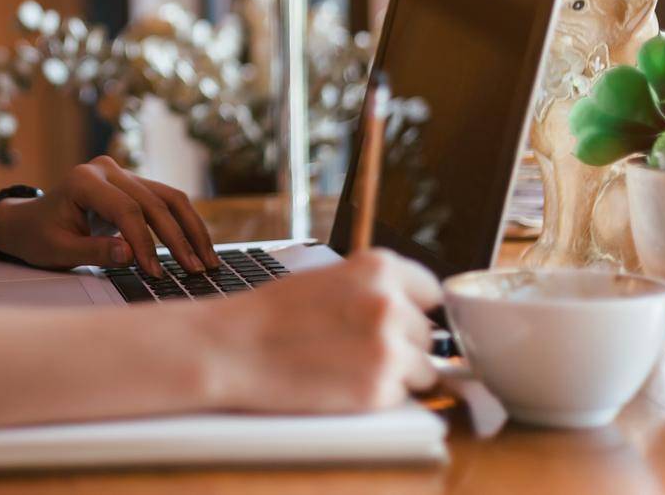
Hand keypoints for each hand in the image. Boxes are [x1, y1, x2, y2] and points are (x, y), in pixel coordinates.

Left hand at [0, 156, 219, 275]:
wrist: (28, 222)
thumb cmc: (38, 236)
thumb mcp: (58, 251)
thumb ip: (93, 252)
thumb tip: (130, 254)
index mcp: (83, 180)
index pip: (126, 210)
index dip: (144, 242)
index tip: (155, 271)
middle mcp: (106, 170)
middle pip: (153, 202)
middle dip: (177, 239)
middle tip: (194, 270)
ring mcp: (122, 174)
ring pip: (168, 197)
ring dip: (191, 229)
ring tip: (207, 260)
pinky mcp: (133, 185)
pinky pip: (165, 201)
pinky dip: (183, 224)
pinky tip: (197, 247)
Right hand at [206, 249, 441, 412]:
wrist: (233, 349)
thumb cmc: (271, 315)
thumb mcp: (329, 279)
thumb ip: (374, 290)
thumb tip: (413, 312)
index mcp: (379, 267)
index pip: (431, 291)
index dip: (413, 309)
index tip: (400, 320)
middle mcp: (391, 303)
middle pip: (427, 334)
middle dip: (402, 343)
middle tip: (354, 347)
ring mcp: (388, 349)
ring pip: (423, 369)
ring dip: (396, 373)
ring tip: (348, 366)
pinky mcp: (379, 390)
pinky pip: (401, 397)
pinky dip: (378, 396)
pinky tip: (341, 384)